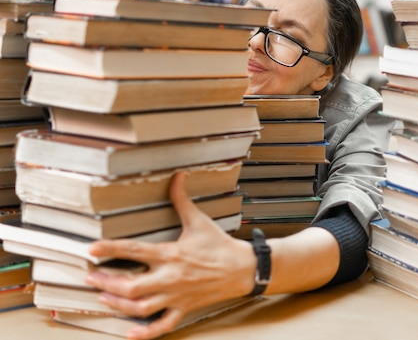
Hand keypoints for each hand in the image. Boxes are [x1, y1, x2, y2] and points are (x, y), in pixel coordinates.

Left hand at [86, 171, 256, 339]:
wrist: (243, 269)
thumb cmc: (220, 244)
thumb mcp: (199, 220)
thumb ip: (182, 199)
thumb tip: (177, 176)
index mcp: (171, 254)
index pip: (135, 251)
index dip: (111, 249)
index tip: (92, 248)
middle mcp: (170, 277)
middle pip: (131, 286)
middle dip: (106, 282)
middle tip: (90, 277)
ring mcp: (176, 295)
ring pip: (141, 307)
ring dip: (118, 304)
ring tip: (103, 297)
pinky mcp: (184, 308)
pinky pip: (163, 325)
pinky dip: (145, 332)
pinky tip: (130, 333)